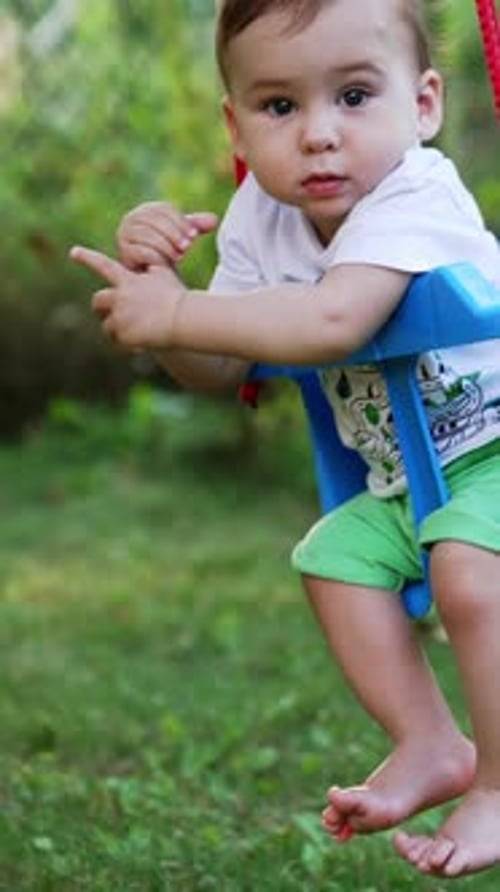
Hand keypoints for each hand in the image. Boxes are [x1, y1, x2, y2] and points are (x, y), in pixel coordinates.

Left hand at [70, 245, 186, 349]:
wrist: (183, 319)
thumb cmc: (176, 296)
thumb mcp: (164, 274)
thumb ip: (149, 267)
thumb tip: (143, 258)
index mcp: (128, 281)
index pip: (103, 266)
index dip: (88, 258)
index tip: (74, 252)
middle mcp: (120, 297)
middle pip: (97, 301)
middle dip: (101, 308)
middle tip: (110, 313)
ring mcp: (120, 316)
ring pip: (107, 325)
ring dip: (116, 328)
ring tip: (135, 330)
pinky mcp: (123, 334)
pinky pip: (118, 340)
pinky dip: (127, 342)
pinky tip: (142, 341)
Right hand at [117, 201, 217, 269]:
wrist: (150, 274)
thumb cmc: (167, 251)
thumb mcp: (182, 237)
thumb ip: (196, 226)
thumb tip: (214, 220)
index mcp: (148, 210)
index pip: (164, 209)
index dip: (180, 221)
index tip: (194, 235)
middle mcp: (133, 218)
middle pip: (154, 220)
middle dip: (174, 233)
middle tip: (188, 247)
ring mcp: (125, 234)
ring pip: (146, 234)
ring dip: (166, 245)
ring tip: (180, 256)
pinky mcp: (123, 251)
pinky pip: (139, 250)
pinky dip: (155, 256)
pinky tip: (166, 264)